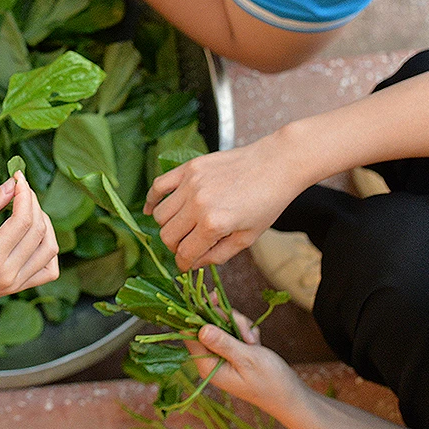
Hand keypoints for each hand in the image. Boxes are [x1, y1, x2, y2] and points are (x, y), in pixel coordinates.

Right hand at [0, 171, 59, 320]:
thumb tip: (11, 184)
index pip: (22, 220)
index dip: (24, 194)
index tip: (17, 177)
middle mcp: (9, 274)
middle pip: (38, 230)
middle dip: (33, 203)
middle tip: (19, 188)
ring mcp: (16, 284)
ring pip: (49, 248)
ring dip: (44, 223)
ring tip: (27, 208)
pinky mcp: (19, 288)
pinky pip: (48, 269)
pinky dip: (48, 248)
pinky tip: (34, 234)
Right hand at [143, 133, 307, 269]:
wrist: (277, 164)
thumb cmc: (267, 202)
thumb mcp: (248, 238)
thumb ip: (218, 255)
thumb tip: (194, 263)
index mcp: (214, 225)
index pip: (184, 253)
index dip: (184, 264)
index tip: (186, 264)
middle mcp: (198, 204)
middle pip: (167, 235)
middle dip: (175, 246)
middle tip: (187, 245)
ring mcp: (190, 184)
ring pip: (160, 214)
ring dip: (167, 225)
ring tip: (181, 226)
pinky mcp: (188, 168)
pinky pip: (158, 185)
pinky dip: (152, 200)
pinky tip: (152, 208)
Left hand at [184, 311, 304, 417]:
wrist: (290, 395)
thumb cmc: (270, 381)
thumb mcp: (247, 359)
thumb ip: (223, 343)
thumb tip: (201, 329)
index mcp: (208, 365)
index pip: (190, 335)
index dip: (198, 314)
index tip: (213, 298)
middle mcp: (210, 359)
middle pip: (207, 325)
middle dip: (228, 321)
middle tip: (247, 332)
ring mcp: (221, 354)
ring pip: (222, 324)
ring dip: (239, 326)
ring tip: (254, 341)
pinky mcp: (231, 350)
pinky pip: (232, 330)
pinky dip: (245, 331)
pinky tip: (256, 342)